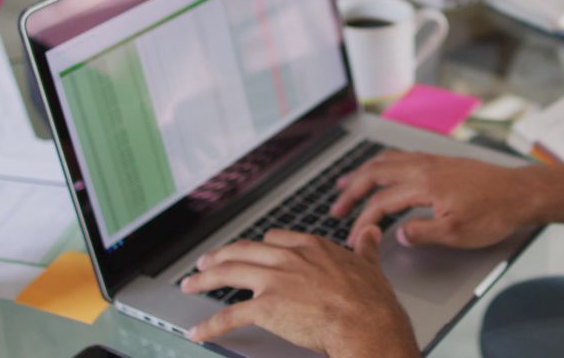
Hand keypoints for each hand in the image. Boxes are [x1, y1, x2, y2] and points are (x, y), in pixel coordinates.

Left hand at [180, 228, 417, 357]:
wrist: (365, 322)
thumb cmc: (370, 300)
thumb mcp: (369, 264)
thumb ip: (366, 247)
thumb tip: (372, 232)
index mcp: (311, 247)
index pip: (274, 239)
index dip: (259, 246)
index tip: (252, 250)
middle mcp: (288, 258)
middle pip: (243, 251)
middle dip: (220, 256)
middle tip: (205, 261)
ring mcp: (274, 281)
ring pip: (228, 273)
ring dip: (204, 279)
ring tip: (191, 284)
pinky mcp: (265, 308)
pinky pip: (228, 315)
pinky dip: (210, 325)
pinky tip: (199, 331)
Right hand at [330, 151, 536, 248]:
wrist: (522, 193)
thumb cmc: (494, 213)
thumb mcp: (458, 233)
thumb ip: (423, 233)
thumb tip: (399, 235)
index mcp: (425, 184)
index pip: (382, 202)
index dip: (363, 220)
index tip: (352, 237)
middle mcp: (425, 167)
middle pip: (376, 173)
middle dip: (352, 190)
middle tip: (335, 207)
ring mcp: (433, 161)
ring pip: (387, 160)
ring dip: (364, 172)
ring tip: (346, 183)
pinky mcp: (442, 161)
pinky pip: (402, 157)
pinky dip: (383, 164)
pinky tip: (383, 169)